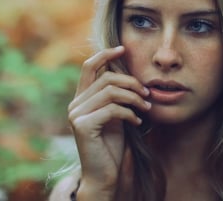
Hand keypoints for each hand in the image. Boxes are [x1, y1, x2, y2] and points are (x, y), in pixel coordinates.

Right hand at [67, 46, 150, 199]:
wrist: (106, 174)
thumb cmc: (113, 143)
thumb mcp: (116, 114)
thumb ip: (116, 95)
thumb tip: (129, 73)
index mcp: (82, 98)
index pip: (89, 66)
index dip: (105, 54)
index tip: (123, 49)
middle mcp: (75, 103)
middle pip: (106, 77)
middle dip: (131, 82)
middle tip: (147, 93)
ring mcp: (76, 114)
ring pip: (111, 91)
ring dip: (134, 97)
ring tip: (146, 107)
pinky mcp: (82, 126)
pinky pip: (112, 109)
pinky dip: (130, 113)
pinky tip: (138, 122)